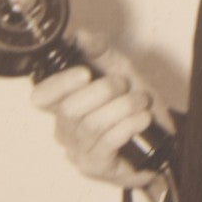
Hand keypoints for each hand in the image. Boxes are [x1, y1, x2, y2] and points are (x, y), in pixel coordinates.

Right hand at [29, 30, 175, 188]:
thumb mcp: (121, 70)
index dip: (58, 85)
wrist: (161, 136)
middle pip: (68, 110)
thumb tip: (82, 35)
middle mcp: (65, 128)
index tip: (84, 73)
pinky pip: (107, 143)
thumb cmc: (134, 105)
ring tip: (140, 101)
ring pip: (91, 125)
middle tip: (123, 84)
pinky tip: (142, 119)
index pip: (41, 97)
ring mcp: (78, 149)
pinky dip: (128, 125)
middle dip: (102, 91)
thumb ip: (100, 51)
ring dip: (121, 107)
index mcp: (63, 103)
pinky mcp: (96, 166)